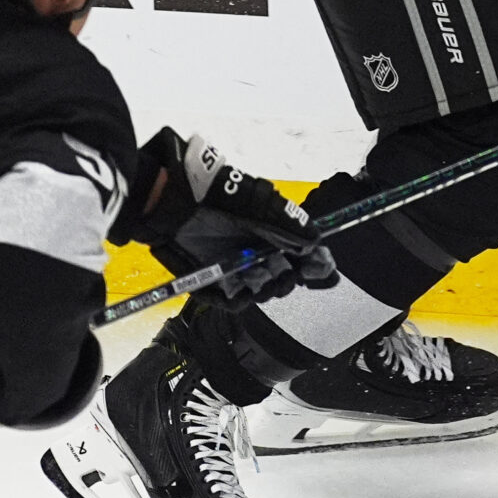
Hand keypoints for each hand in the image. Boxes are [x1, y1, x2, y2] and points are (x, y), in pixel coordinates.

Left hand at [129, 129, 336, 301]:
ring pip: (261, 290)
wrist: (174, 203)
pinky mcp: (214, 280)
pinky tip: (241, 287)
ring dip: (265, 286)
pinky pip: (233, 300)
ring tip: (258, 273)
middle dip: (288, 276)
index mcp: (272, 231)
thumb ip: (289, 224)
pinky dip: (239, 297)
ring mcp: (236, 266)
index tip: (322, 269)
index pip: (302, 252)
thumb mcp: (259, 205)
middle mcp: (257, 250)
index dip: (314, 263)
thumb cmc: (218, 197)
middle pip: (285, 275)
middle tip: (283, 271)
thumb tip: (316, 240)